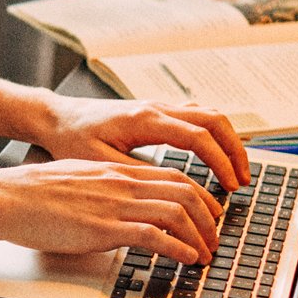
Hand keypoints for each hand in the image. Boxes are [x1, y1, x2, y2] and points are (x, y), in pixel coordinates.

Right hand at [0, 156, 223, 263]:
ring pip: (177, 211)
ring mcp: (115, 205)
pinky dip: (177, 248)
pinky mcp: (104, 227)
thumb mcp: (78, 182)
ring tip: (205, 254)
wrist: (7, 197)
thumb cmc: (33, 194)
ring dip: (199, 235)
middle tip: (215, 237)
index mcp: (116, 171)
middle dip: (209, 217)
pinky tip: (185, 259)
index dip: (200, 196)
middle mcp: (122, 184)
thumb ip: (102, 190)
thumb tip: (115, 207)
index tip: (209, 213)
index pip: (174, 177)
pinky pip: (154, 235)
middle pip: (185, 191)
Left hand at [30, 93, 249, 191]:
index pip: (198, 137)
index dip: (221, 162)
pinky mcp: (154, 111)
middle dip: (235, 150)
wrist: (54, 117)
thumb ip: (136, 175)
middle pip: (214, 120)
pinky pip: (195, 116)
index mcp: (145, 120)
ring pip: (208, 114)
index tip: (231, 186)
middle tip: (243, 180)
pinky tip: (214, 154)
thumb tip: (169, 191)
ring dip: (226, 140)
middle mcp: (156, 108)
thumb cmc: (70, 139)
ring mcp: (157, 106)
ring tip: (234, 171)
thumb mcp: (100, 163)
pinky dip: (212, 134)